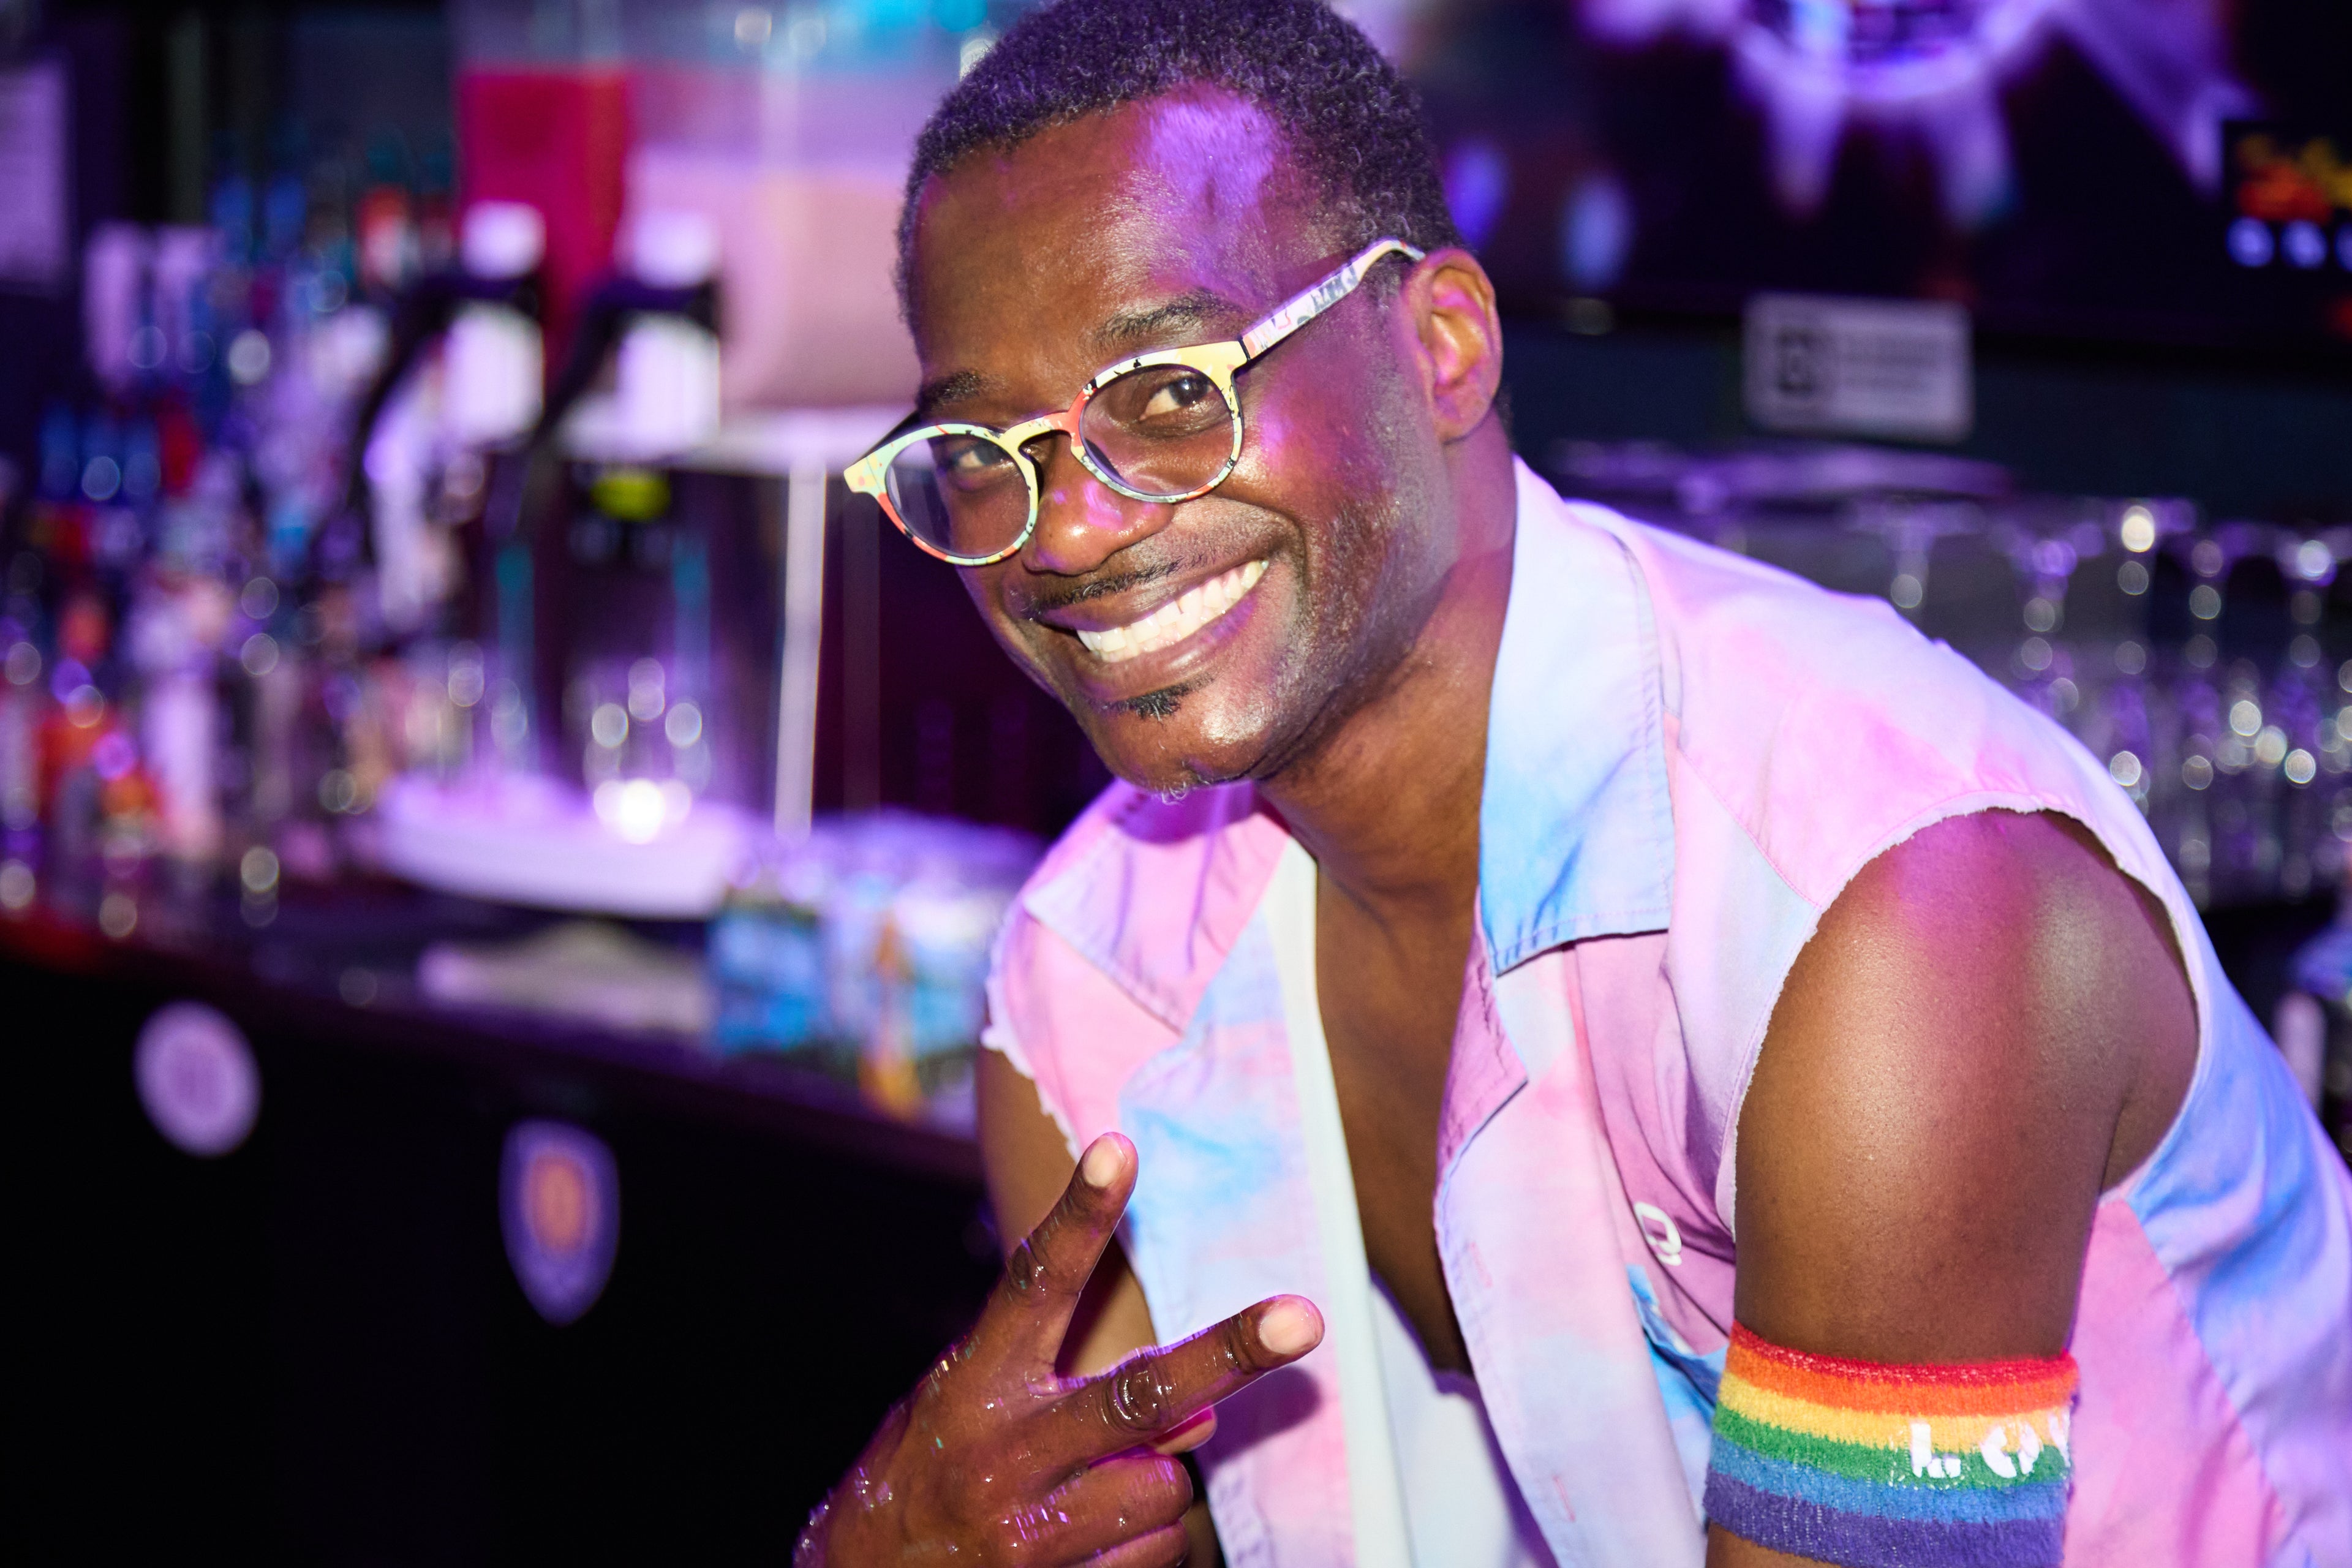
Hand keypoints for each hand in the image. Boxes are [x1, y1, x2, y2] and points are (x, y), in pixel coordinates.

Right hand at [797, 1133, 1323, 1566]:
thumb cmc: (929, 1480)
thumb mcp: (974, 1412)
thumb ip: (1070, 1394)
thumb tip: (1200, 1419)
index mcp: (973, 1386)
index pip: (1033, 1283)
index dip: (1079, 1216)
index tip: (1118, 1147)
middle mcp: (1003, 1454)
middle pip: (1136, 1395)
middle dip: (1226, 1354)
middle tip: (1303, 1317)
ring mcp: (1031, 1535)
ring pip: (1163, 1487)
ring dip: (1149, 1486)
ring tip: (1085, 1496)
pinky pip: (1154, 1556)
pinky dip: (1137, 1547)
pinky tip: (1081, 1547)